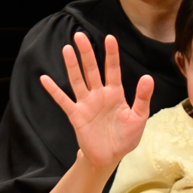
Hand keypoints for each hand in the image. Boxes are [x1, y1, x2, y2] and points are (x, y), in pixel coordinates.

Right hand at [39, 32, 153, 170]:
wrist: (110, 157)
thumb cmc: (125, 137)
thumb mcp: (139, 117)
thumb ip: (142, 98)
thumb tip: (148, 77)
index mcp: (115, 93)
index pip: (112, 69)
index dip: (111, 54)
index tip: (109, 38)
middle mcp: (99, 94)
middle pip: (91, 70)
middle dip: (86, 53)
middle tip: (80, 35)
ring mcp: (86, 104)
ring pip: (77, 80)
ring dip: (71, 65)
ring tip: (67, 49)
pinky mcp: (76, 115)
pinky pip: (63, 100)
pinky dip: (54, 90)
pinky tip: (44, 79)